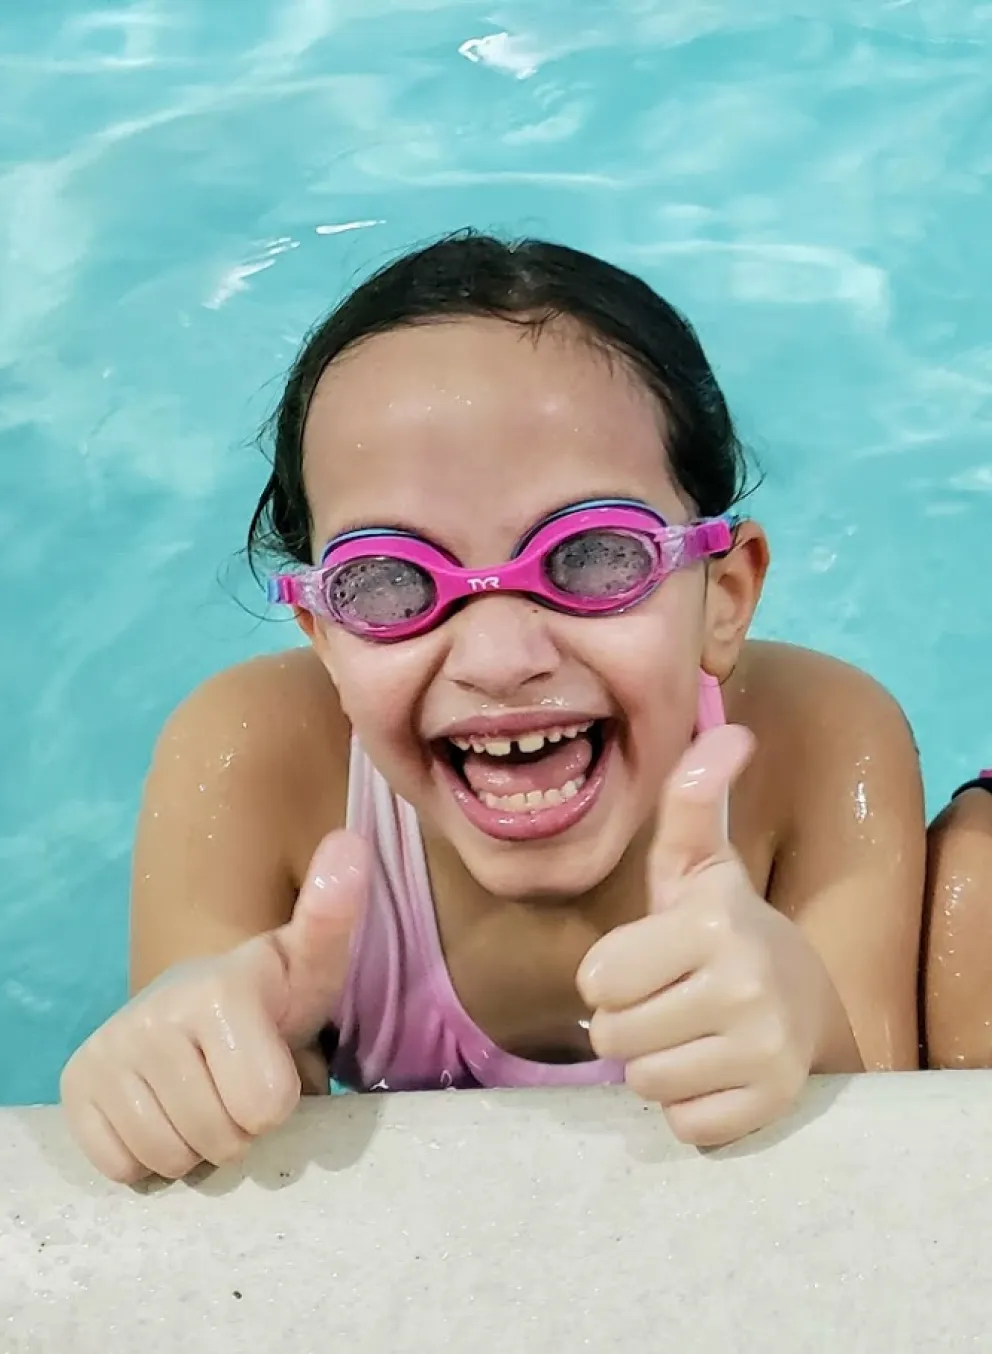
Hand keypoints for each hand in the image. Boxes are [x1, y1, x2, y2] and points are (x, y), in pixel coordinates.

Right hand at [61, 830, 368, 1182]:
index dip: (280, 1100)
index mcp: (218, 992)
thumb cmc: (272, 993)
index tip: (272, 1063)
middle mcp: (152, 1017)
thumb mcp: (313, 962)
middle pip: (222, 1140)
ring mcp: (107, 1054)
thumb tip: (351, 843)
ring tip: (205, 1096)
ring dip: (197, 1147)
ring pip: (172, 1160)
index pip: (267, 1108)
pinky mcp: (75, 1089)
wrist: (198, 1002)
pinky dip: (148, 1157)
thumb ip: (335, 913)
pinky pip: (122, 1167)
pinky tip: (164, 1109)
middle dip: (240, 1128)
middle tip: (237, 1083)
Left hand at [577, 725, 832, 1146]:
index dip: (611, 974)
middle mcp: (743, 987)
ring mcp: (764, 1052)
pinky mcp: (771, 1105)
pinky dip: (690, 1107)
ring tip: (689, 1032)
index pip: (596, 980)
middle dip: (627, 1023)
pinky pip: (685, 1126)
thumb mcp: (696, 864)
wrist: (807, 997)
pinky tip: (714, 1069)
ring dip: (655, 1065)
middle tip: (667, 1000)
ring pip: (644, 1084)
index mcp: (711, 924)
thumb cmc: (723, 926)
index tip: (647, 961)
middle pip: (613, 1038)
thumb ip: (690, 803)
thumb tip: (726, 731)